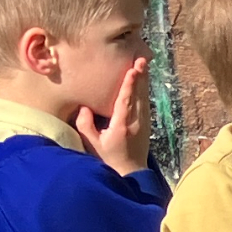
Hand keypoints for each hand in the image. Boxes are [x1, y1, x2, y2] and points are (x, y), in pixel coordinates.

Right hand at [75, 58, 152, 176]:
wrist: (129, 173)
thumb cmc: (108, 159)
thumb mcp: (92, 144)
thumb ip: (85, 125)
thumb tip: (84, 106)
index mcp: (122, 126)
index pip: (126, 101)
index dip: (129, 84)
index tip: (133, 69)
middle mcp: (136, 122)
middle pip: (139, 95)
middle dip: (141, 76)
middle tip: (142, 58)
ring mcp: (143, 123)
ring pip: (144, 97)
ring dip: (144, 80)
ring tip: (143, 63)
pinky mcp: (146, 125)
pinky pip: (145, 103)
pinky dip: (144, 90)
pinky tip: (143, 80)